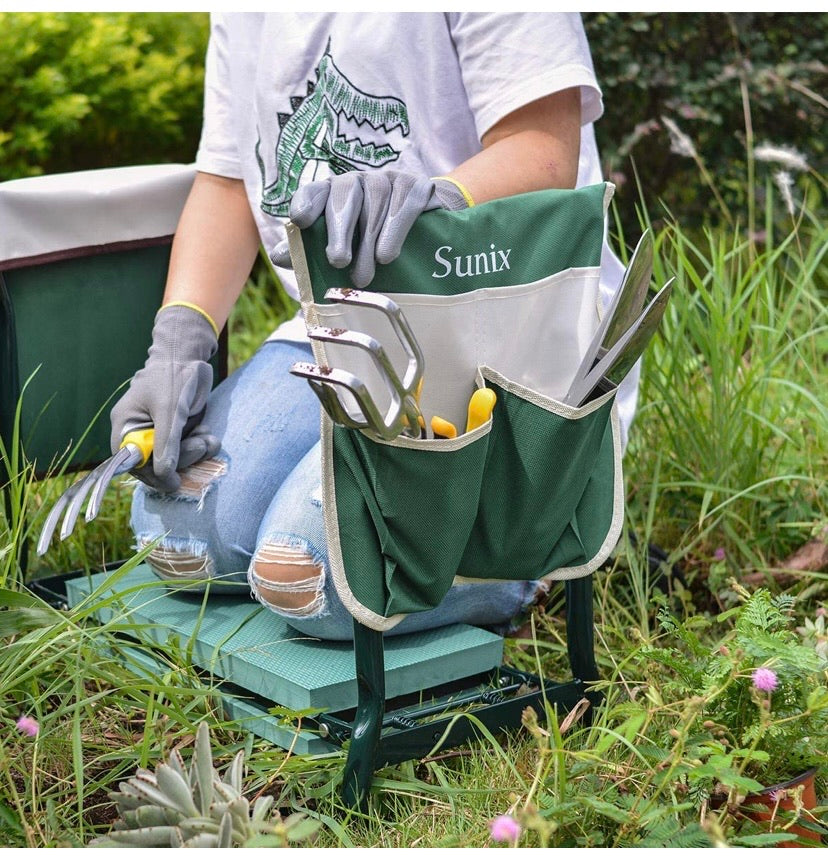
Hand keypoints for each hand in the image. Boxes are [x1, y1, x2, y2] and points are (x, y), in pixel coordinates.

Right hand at [110, 304, 220, 491]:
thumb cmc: (173, 376)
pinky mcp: (177, 432)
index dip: (151, 476)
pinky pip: (187, 450)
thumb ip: (167, 440)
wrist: (190, 358)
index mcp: (126, 425)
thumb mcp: (171, 408)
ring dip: (196, 453)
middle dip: (182, 460)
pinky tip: (209, 435)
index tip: (173, 483)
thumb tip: (163, 472)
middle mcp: (139, 433)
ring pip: (175, 459)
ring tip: (210, 440)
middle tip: (202, 446)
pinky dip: (201, 446)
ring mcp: (159, 433)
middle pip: (155, 464)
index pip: (132, 462)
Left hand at [272, 171, 469, 286]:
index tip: (300, 220)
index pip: (316, 190)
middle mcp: (359, 181)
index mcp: (335, 194)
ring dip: (369, 243)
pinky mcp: (417, 185)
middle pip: (344, 197)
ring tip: (364, 277)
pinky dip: (395, 230)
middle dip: (339, 231)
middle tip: (337, 261)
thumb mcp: (345, 250)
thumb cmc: (376, 244)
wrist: (430, 229)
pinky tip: (388, 256)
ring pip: (375, 205)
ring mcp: (388, 180)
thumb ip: (312, 252)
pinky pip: (404, 203)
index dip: (307, 202)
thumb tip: (280, 256)